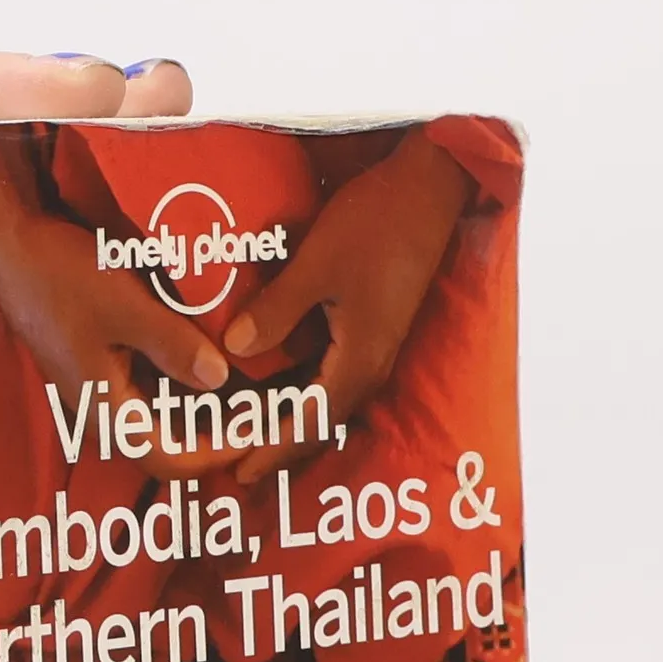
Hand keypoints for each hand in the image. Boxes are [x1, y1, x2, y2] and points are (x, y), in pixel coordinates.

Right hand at [0, 108, 229, 473]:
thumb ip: (173, 346)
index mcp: (107, 412)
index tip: (260, 435)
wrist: (12, 246)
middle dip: (219, 436)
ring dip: (205, 412)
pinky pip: (153, 393)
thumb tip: (220, 379)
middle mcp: (104, 414)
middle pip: (172, 447)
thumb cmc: (63, 274)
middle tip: (267, 413)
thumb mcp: (125, 306)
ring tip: (252, 391)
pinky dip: (185, 388)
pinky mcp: (103, 368)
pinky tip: (214, 362)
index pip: (173, 461)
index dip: (220, 455)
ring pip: (164, 420)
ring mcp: (102, 392)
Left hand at [222, 130, 471, 483]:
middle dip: (279, 448)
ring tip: (253, 437)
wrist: (428, 188)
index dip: (272, 451)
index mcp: (358, 362)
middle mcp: (369, 368)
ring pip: (326, 404)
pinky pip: (332, 379)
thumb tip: (234, 352)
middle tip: (238, 468)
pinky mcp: (373, 332)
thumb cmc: (375, 223)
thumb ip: (277, 311)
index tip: (239, 473)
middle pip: (319, 425)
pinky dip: (304, 394)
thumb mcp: (317, 265)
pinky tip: (280, 390)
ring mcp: (374, 351)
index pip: (308, 425)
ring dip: (292, 424)